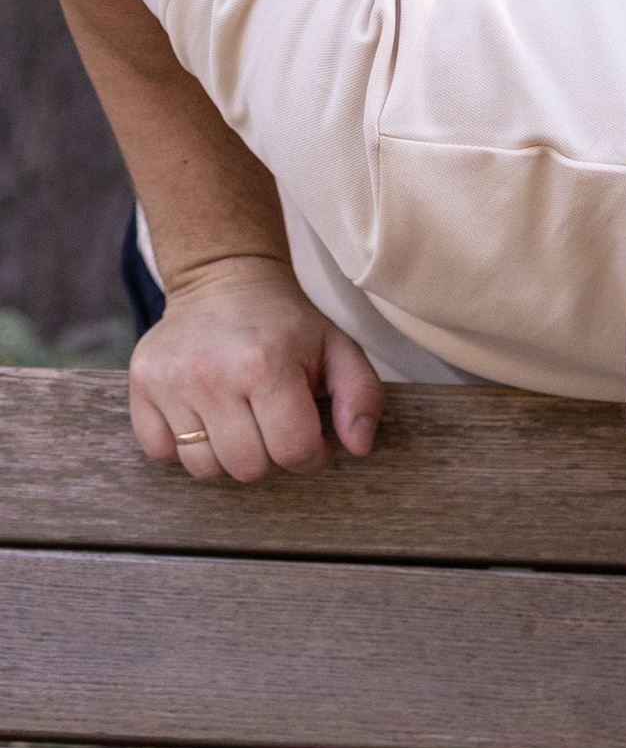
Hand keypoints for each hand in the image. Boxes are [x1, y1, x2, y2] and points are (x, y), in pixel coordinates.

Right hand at [129, 257, 382, 480]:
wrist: (224, 280)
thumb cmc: (286, 323)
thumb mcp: (338, 348)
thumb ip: (362, 397)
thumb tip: (358, 446)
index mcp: (266, 363)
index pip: (293, 451)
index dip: (312, 454)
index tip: (312, 436)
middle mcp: (212, 374)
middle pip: (247, 467)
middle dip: (270, 455)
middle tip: (274, 423)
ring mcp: (171, 380)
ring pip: (203, 467)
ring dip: (227, 454)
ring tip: (241, 419)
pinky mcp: (141, 384)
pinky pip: (161, 451)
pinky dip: (184, 445)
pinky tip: (205, 415)